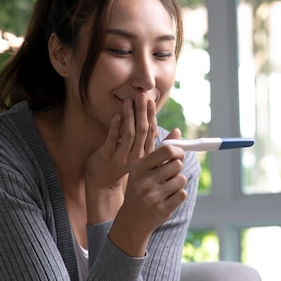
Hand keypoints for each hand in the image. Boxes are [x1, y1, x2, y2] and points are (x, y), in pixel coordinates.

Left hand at [84, 93, 156, 222]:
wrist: (103, 184)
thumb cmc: (123, 165)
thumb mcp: (142, 155)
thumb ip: (155, 141)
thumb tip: (177, 130)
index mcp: (145, 154)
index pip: (152, 132)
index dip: (151, 116)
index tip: (151, 101)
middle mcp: (136, 156)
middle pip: (142, 131)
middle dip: (142, 112)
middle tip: (142, 95)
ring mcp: (122, 157)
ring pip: (129, 134)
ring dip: (130, 115)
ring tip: (129, 101)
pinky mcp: (107, 156)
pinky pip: (113, 139)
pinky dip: (115, 127)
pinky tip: (117, 116)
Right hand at [109, 128, 188, 255]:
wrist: (132, 218)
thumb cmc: (140, 187)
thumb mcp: (145, 167)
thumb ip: (162, 149)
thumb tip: (178, 131)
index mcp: (139, 167)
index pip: (167, 150)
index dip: (178, 150)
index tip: (178, 155)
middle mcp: (145, 181)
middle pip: (177, 164)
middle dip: (177, 168)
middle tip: (170, 174)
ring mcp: (153, 196)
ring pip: (181, 179)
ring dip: (178, 182)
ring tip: (167, 187)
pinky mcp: (162, 209)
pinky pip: (182, 194)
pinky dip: (179, 195)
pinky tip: (168, 198)